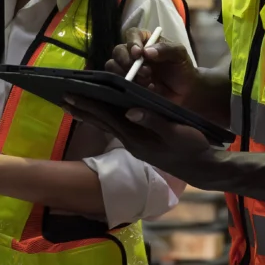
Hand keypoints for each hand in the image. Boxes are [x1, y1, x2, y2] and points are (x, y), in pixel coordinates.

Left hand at [65, 97, 217, 183]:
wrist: (201, 168)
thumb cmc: (192, 148)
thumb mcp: (176, 133)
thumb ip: (154, 122)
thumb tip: (130, 111)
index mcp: (136, 137)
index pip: (106, 117)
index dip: (88, 105)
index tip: (70, 96)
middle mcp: (130, 141)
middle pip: (100, 122)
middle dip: (81, 109)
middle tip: (62, 98)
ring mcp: (134, 143)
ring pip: (106, 125)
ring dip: (89, 114)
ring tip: (72, 105)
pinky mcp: (139, 143)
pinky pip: (115, 127)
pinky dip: (104, 118)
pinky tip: (98, 113)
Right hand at [108, 27, 199, 105]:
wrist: (186, 92)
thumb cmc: (182, 68)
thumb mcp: (179, 53)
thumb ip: (166, 49)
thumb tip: (147, 51)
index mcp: (145, 41)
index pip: (132, 34)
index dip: (132, 42)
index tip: (138, 53)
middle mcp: (133, 53)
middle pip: (118, 51)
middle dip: (128, 62)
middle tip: (145, 72)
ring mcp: (128, 69)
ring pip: (113, 67)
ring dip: (127, 74)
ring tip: (148, 81)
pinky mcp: (127, 84)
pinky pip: (118, 83)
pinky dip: (130, 86)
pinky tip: (147, 89)